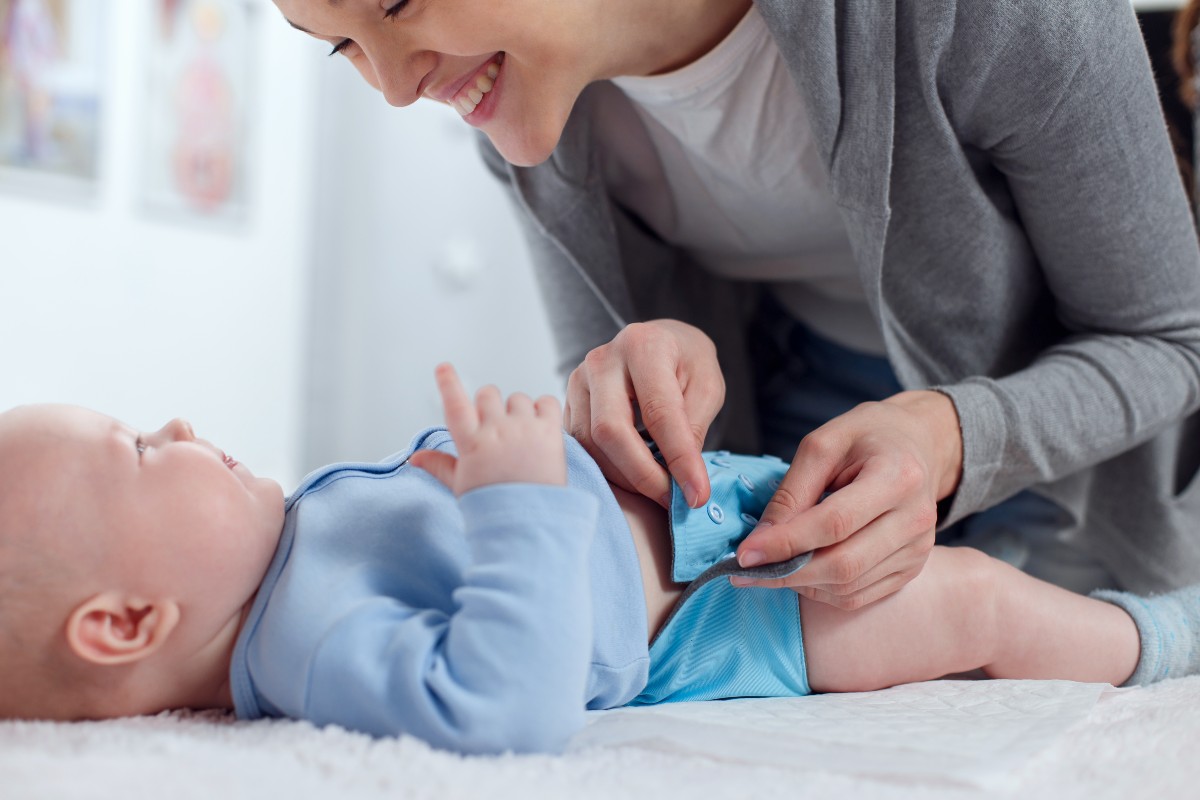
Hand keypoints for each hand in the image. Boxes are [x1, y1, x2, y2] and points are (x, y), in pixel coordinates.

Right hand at [410, 363, 566, 495]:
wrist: (530, 523)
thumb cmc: (494, 505)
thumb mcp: (461, 485)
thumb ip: (439, 466)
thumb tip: (414, 457)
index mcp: (471, 443)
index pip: (455, 404)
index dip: (448, 383)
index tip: (443, 367)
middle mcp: (496, 430)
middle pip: (488, 394)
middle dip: (489, 405)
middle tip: (497, 429)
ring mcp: (523, 428)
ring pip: (517, 398)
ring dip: (516, 410)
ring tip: (521, 437)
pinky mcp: (550, 431)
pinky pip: (545, 401)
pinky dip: (542, 409)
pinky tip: (540, 428)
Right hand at [564, 320, 724, 508]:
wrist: (660, 341)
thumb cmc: (687, 362)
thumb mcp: (708, 385)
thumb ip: (694, 427)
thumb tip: (682, 479)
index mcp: (644, 346)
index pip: (658, 412)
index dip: (678, 458)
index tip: (696, 494)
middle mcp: (603, 360)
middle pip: (610, 431)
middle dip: (643, 475)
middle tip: (672, 498)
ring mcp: (579, 380)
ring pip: (590, 444)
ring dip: (625, 477)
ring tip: (658, 488)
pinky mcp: (569, 401)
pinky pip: (581, 446)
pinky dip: (608, 469)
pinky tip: (634, 477)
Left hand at [732, 391, 962, 609]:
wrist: (917, 444)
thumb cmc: (867, 437)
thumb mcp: (822, 445)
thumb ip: (791, 492)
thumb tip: (760, 541)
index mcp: (898, 477)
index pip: (834, 523)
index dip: (786, 543)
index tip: (744, 554)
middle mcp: (916, 519)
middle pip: (843, 564)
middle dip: (787, 572)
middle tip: (746, 570)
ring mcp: (918, 549)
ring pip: (849, 587)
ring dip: (800, 584)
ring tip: (769, 569)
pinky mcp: (912, 568)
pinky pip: (859, 596)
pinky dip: (822, 592)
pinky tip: (800, 573)